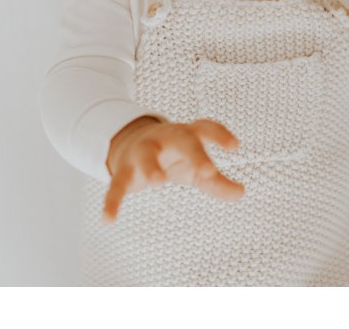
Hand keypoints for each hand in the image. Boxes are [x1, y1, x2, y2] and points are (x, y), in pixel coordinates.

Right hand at [102, 117, 244, 223]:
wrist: (131, 144)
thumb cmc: (173, 156)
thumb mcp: (195, 166)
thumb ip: (216, 181)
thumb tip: (240, 193)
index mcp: (186, 135)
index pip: (205, 127)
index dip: (219, 134)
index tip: (235, 146)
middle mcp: (164, 139)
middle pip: (181, 139)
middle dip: (194, 152)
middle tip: (208, 170)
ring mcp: (142, 153)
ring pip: (146, 156)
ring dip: (152, 167)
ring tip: (158, 182)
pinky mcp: (123, 171)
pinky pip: (116, 185)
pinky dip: (112, 202)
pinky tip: (107, 219)